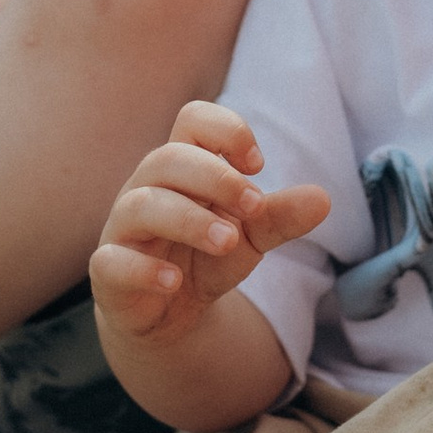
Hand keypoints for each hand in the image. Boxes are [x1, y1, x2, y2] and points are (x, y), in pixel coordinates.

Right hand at [90, 101, 328, 350]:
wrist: (169, 313)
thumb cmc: (206, 257)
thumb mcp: (251, 238)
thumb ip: (280, 217)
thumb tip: (323, 199)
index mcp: (183, 168)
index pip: (193, 119)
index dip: (227, 131)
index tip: (256, 165)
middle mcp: (146, 188)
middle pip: (168, 158)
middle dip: (216, 178)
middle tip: (254, 207)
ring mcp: (122, 228)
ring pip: (141, 204)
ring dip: (189, 219)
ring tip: (228, 242)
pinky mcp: (108, 271)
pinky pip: (112, 260)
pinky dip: (144, 269)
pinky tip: (174, 281)